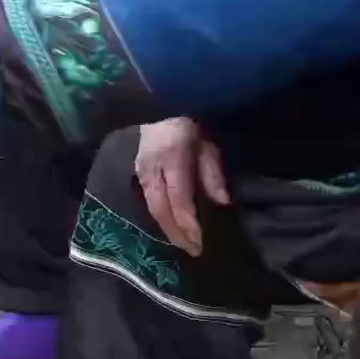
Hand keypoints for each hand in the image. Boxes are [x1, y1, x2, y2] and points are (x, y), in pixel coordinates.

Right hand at [135, 117, 229, 256]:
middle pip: (161, 209)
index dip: (189, 223)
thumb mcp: (208, 147)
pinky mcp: (137, 173)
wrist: (160, 107)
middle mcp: (152, 169)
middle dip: (177, 233)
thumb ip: (213, 174)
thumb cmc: (190, 126)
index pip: (179, 199)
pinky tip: (172, 227)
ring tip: (183, 244)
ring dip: (167, 229)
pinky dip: (161, 218)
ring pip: (152, 208)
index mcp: (173, 160)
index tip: (201, 241)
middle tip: (193, 251)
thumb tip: (222, 203)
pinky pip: (148, 202)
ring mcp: (141, 171)